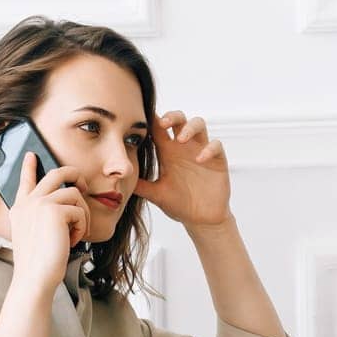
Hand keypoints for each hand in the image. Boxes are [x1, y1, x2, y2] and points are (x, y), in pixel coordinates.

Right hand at [8, 151, 92, 294]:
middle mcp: (28, 202)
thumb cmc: (39, 264)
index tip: (31, 155)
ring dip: (82, 214)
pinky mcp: (54, 210)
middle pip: (56, 173)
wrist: (35, 278)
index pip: (25, 181)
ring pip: (74, 193)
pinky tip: (73, 241)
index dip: (28, 167)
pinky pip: (79, 210)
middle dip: (74, 174)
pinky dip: (82, 227)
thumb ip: (43, 218)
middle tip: (83, 185)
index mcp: (20, 209)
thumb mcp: (36, 236)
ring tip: (76, 233)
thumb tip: (65, 206)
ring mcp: (39, 203)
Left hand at [131, 110, 232, 229]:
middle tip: (163, 123)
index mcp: (168, 152)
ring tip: (181, 140)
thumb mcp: (156, 194)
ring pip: (199, 124)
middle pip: (179, 119)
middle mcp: (184, 148)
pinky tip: (200, 159)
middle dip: (172, 116)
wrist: (200, 219)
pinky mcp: (217, 160)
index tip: (144, 118)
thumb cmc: (179, 204)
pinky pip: (216, 145)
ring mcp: (201, 151)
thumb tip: (119, 179)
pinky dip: (209, 149)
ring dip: (190, 127)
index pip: (159, 129)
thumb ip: (140, 185)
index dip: (153, 120)